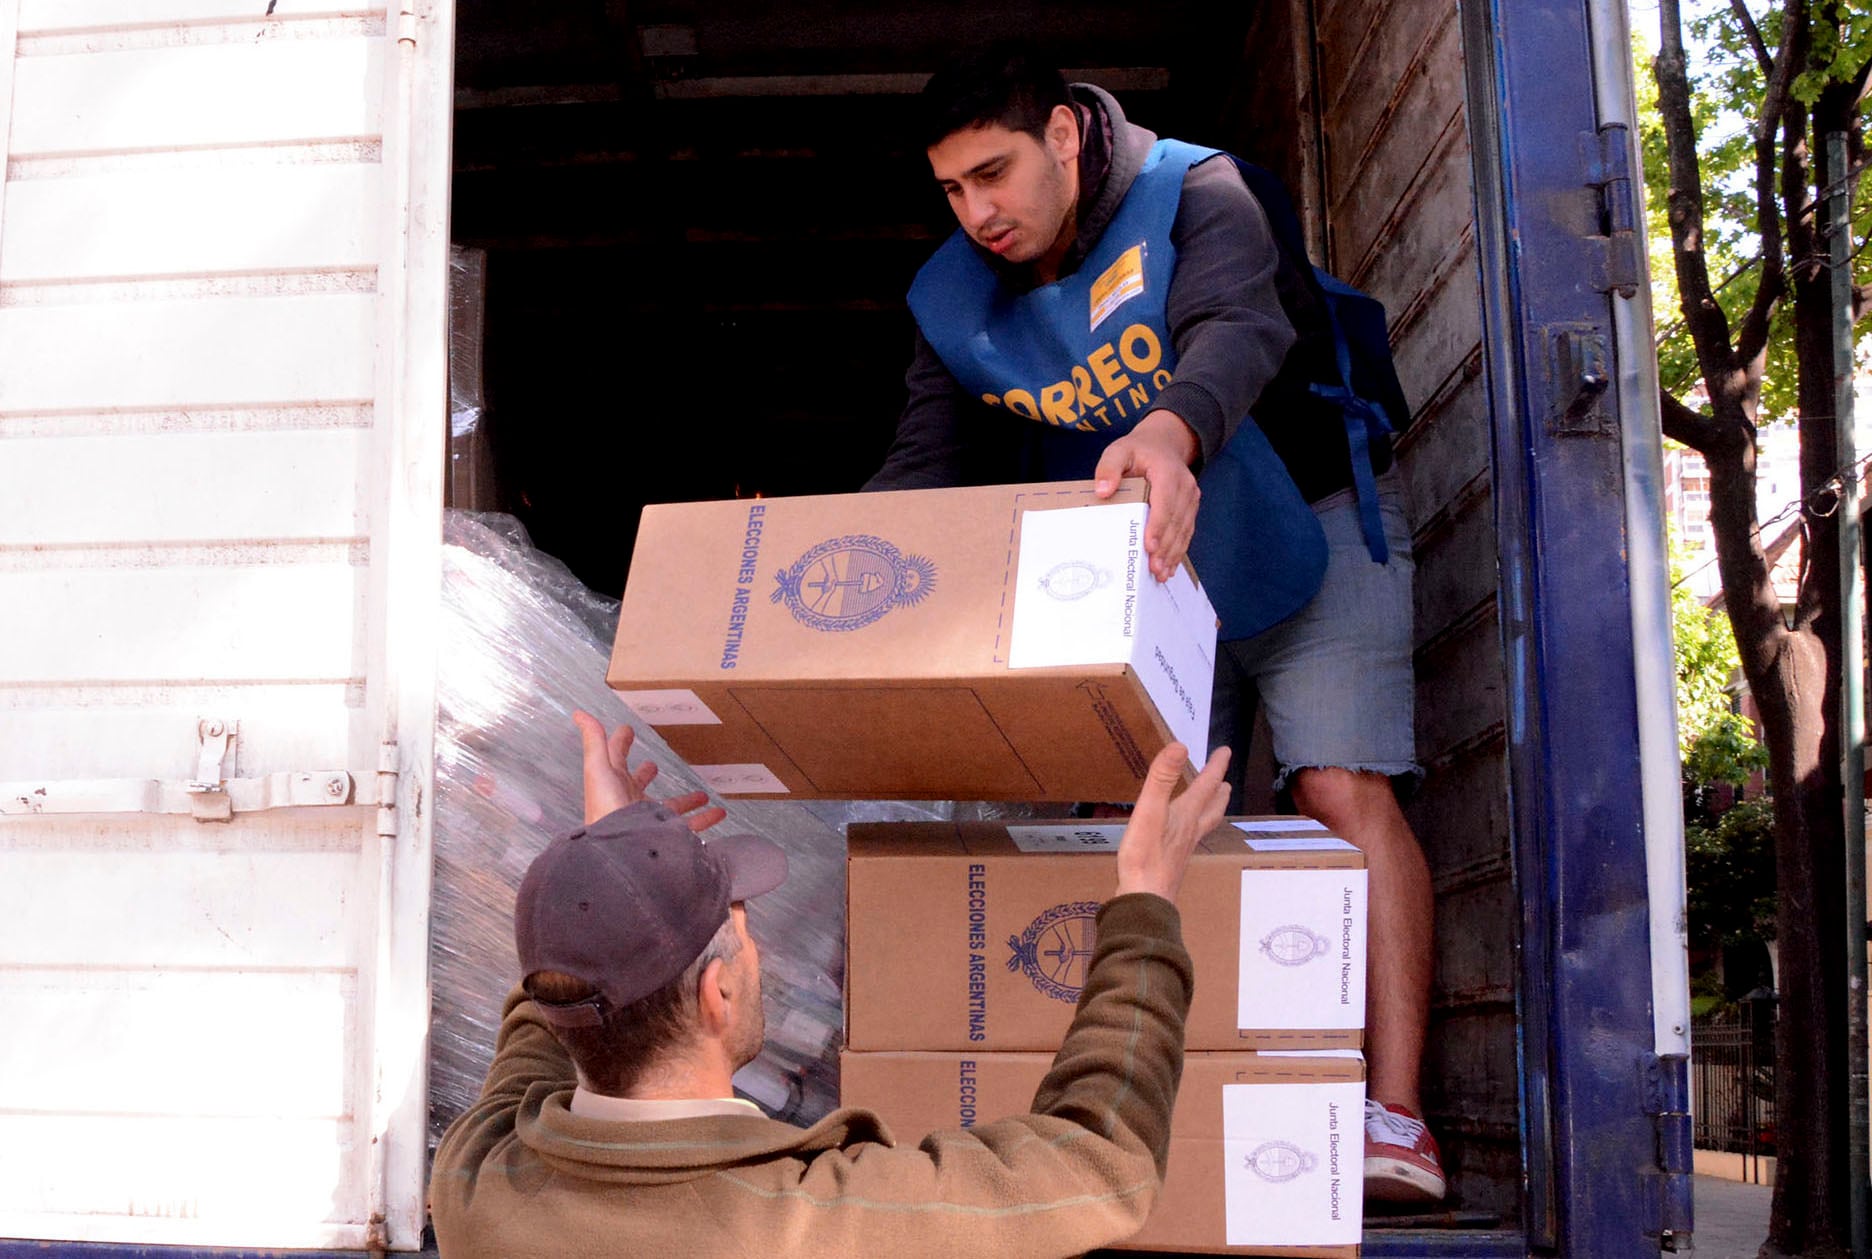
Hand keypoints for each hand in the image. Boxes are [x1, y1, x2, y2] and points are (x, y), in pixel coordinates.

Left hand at [573, 710, 727, 831]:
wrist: (618, 851)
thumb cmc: (606, 808)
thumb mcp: (598, 768)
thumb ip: (595, 741)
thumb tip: (579, 713)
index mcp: (613, 782)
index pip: (616, 757)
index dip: (620, 742)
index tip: (627, 730)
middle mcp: (629, 800)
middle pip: (639, 784)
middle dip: (645, 774)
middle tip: (654, 765)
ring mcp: (648, 818)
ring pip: (669, 806)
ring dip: (685, 799)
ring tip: (702, 794)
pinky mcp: (664, 833)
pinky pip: (688, 825)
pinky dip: (705, 819)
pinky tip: (719, 813)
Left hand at [1093, 410, 1200, 581]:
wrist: (1164, 444)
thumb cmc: (1138, 450)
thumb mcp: (1118, 450)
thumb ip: (1109, 468)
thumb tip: (1103, 490)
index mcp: (1167, 472)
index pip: (1164, 502)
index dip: (1158, 526)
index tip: (1150, 546)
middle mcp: (1185, 486)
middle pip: (1175, 521)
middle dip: (1165, 548)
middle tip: (1154, 570)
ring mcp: (1191, 497)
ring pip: (1183, 530)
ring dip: (1173, 553)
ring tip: (1161, 574)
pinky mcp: (1190, 507)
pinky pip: (1186, 531)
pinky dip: (1178, 550)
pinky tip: (1170, 567)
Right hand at [1114, 742, 1232, 902]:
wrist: (1145, 898)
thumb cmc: (1145, 855)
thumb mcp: (1149, 810)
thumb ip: (1162, 778)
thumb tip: (1180, 746)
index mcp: (1187, 814)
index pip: (1206, 784)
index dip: (1216, 766)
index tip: (1225, 750)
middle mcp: (1190, 829)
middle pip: (1212, 807)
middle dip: (1219, 791)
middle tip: (1225, 781)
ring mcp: (1183, 847)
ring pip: (1205, 823)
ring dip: (1212, 809)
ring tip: (1214, 803)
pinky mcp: (1173, 861)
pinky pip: (1191, 837)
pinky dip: (1195, 827)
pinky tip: (1184, 833)